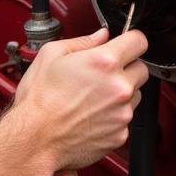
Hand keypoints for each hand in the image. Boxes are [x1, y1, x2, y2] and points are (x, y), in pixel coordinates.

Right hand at [5, 27, 148, 172]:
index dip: (130, 40)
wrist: (34, 139)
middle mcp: (119, 87)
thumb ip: (83, 41)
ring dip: (122, 93)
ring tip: (94, 98)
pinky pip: (125, 119)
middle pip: (141, 69)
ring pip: (136, 95)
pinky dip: (114, 116)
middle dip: (126, 68)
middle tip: (103, 74)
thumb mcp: (51, 55)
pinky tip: (92, 115)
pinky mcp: (121, 134)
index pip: (139, 41)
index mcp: (105, 62)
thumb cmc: (39, 101)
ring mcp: (122, 112)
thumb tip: (101, 36)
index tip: (125, 45)